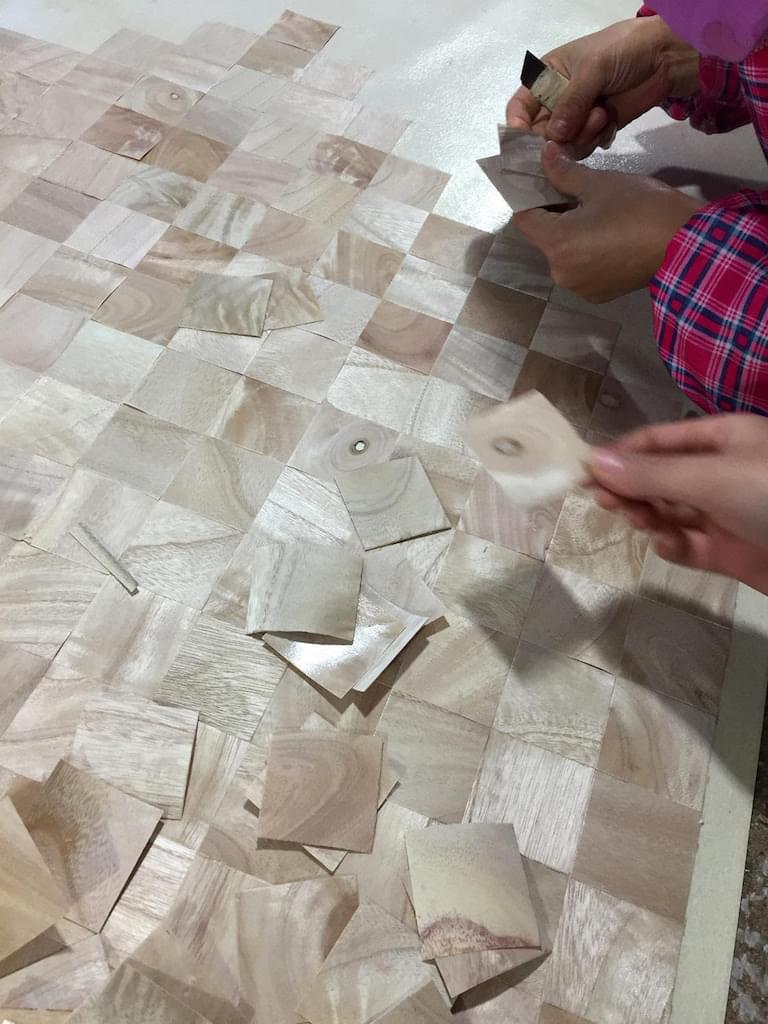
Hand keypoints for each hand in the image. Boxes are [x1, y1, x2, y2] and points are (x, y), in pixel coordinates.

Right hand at [507, 16, 699, 156]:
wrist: (664, 57)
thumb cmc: (622, 50)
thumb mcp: (593, 68)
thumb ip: (571, 103)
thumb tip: (553, 137)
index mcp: (546, 77)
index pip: (518, 109)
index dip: (517, 127)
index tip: (526, 142)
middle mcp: (556, 101)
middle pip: (538, 134)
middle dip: (553, 139)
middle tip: (570, 134)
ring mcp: (575, 118)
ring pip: (560, 146)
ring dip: (578, 137)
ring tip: (601, 116)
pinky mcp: (593, 130)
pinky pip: (581, 148)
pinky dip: (593, 140)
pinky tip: (607, 122)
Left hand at [513, 143, 703, 302]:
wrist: (688, 246)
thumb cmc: (642, 209)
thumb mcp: (601, 183)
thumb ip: (565, 172)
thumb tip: (545, 154)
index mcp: (557, 244)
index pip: (524, 218)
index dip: (528, 196)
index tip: (540, 180)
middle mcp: (560, 272)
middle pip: (545, 237)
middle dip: (555, 213)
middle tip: (574, 190)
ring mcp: (579, 287)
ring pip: (563, 253)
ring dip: (571, 233)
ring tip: (596, 213)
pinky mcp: (598, 294)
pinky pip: (582, 268)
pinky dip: (587, 251)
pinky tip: (607, 235)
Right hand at [589, 415, 767, 593]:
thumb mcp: (711, 477)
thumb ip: (651, 473)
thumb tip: (592, 460)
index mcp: (724, 439)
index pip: (658, 440)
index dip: (621, 453)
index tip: (583, 473)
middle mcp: (723, 473)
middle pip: (661, 477)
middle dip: (632, 488)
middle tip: (605, 503)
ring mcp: (728, 514)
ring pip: (671, 512)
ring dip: (648, 516)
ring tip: (637, 522)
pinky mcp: (733, 553)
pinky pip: (690, 546)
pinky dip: (674, 546)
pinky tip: (667, 545)